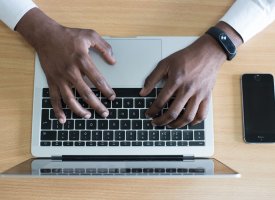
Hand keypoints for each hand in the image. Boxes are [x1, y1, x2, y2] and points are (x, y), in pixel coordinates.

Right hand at [16, 8, 115, 123]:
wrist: (45, 35)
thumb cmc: (69, 35)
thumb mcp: (90, 35)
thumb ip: (104, 47)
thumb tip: (113, 60)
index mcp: (82, 60)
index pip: (98, 79)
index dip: (106, 90)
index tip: (112, 97)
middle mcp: (71, 71)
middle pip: (86, 93)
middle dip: (97, 105)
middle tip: (105, 113)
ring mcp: (60, 78)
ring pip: (70, 99)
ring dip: (79, 110)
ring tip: (88, 116)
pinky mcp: (52, 80)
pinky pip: (54, 98)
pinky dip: (58, 110)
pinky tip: (63, 119)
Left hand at [140, 34, 226, 127]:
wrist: (208, 52)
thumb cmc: (186, 57)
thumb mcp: (165, 63)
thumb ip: (152, 78)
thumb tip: (143, 92)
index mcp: (175, 81)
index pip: (160, 102)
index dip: (152, 111)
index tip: (148, 114)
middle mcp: (187, 89)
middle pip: (173, 112)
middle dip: (161, 121)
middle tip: (155, 123)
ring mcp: (198, 94)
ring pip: (187, 117)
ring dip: (176, 125)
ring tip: (169, 125)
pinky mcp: (207, 96)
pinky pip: (202, 114)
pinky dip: (194, 121)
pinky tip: (188, 122)